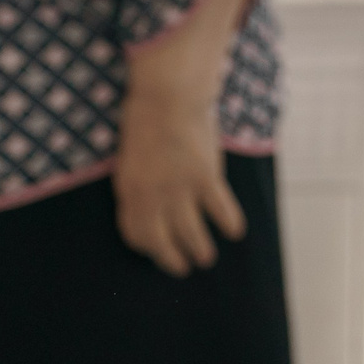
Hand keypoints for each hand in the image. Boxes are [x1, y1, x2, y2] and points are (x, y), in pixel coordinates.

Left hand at [115, 0, 256, 275]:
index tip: (158, 252)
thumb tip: (148, 198)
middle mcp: (151, 197)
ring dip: (200, 250)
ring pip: (190, 233)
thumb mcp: (130, 155)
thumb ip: (138, 180)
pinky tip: (234, 231)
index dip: (147, 247)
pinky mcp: (204, 178)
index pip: (134, 232)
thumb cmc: (147, 116)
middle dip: (172, 260)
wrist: (167, 95)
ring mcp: (178, 189)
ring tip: (207, 258)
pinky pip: (219, 209)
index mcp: (129, 190)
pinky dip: (228, 223)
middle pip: (161, 241)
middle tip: (184, 268)